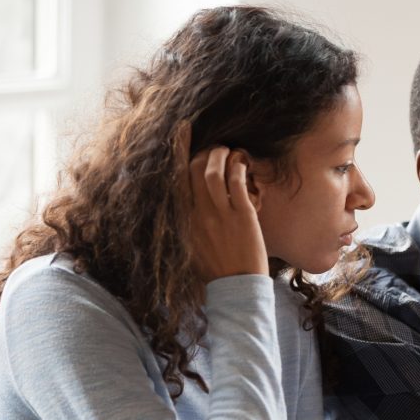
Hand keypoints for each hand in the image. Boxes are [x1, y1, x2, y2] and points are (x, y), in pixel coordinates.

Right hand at [174, 122, 267, 281]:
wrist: (235, 289)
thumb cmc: (216, 270)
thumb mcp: (191, 245)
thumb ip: (189, 223)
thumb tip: (190, 204)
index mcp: (183, 219)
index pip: (177, 177)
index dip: (179, 150)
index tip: (183, 130)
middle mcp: (197, 213)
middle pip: (193, 169)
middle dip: (204, 150)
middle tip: (216, 147)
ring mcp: (219, 214)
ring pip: (213, 171)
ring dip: (221, 154)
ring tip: (230, 151)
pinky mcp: (242, 217)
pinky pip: (237, 182)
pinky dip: (238, 167)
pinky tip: (243, 163)